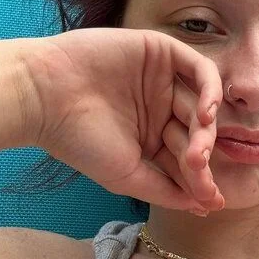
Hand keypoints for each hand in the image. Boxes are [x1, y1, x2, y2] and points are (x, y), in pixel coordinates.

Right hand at [21, 27, 224, 213]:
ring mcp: (162, 79)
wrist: (45, 98)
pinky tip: (204, 114)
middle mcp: (161, 108)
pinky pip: (199, 69)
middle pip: (196, 133)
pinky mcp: (161, 51)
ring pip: (201, 103)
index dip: (201, 180)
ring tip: (199, 149)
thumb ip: (166, 191)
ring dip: (207, 129)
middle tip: (197, 170)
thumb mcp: (128, 176)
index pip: (187, 159)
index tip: (212, 202)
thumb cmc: (79, 141)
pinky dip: (210, 90)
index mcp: (152, 137)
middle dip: (202, 155)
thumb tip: (204, 207)